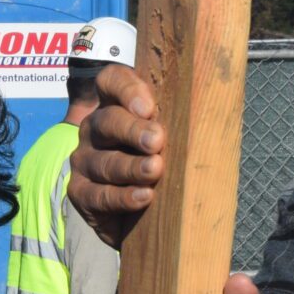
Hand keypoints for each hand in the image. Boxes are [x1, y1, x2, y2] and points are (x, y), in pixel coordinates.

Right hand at [69, 63, 163, 247]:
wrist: (137, 212)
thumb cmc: (159, 163)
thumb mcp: (170, 139)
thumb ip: (179, 123)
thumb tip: (212, 115)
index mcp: (115, 106)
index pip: (111, 81)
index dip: (126, 88)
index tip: (148, 106)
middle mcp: (95, 129)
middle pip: (108, 121)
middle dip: (133, 130)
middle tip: (156, 139)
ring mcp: (84, 160)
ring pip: (104, 161)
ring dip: (131, 166)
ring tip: (154, 169)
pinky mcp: (81, 192)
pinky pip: (98, 194)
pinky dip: (122, 196)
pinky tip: (144, 196)